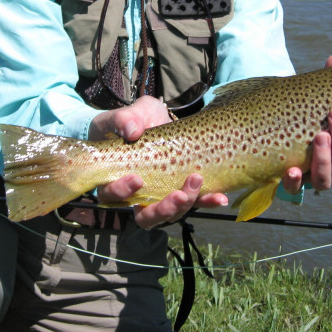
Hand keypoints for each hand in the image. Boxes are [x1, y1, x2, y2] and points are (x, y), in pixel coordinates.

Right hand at [91, 96, 227, 227]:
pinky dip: (207, 202)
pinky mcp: (183, 190)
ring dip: (186, 204)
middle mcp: (138, 195)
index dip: (122, 192)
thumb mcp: (129, 114)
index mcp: (115, 179)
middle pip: (145, 217)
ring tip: (197, 182)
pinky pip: (195, 202)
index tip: (137, 179)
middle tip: (178, 195)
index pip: (111, 196)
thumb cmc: (134, 121)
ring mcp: (162, 195)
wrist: (156, 120)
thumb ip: (124, 119)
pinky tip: (220, 198)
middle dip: (163, 210)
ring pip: (171, 213)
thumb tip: (131, 131)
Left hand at [281, 52, 331, 194]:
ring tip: (318, 135)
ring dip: (324, 159)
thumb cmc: (311, 108)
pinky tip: (291, 169)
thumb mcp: (321, 93)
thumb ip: (331, 79)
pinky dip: (294, 182)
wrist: (279, 123)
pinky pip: (295, 189)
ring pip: (327, 179)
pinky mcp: (292, 180)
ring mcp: (315, 172)